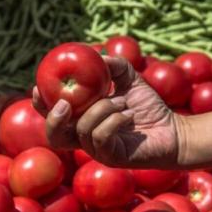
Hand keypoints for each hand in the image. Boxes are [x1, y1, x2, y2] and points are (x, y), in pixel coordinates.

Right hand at [32, 57, 180, 167]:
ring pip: (82, 130)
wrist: (173, 131)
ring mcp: (98, 150)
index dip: (40, 104)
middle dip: (54, 119)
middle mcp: (85, 139)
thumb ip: (112, 66)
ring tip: (122, 101)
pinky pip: (100, 137)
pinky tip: (129, 114)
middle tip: (64, 102)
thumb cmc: (149, 106)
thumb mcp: (129, 80)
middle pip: (54, 136)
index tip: (38, 86)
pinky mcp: (112, 157)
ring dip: (101, 109)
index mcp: (82, 120)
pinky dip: (113, 120)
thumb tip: (96, 54)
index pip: (52, 116)